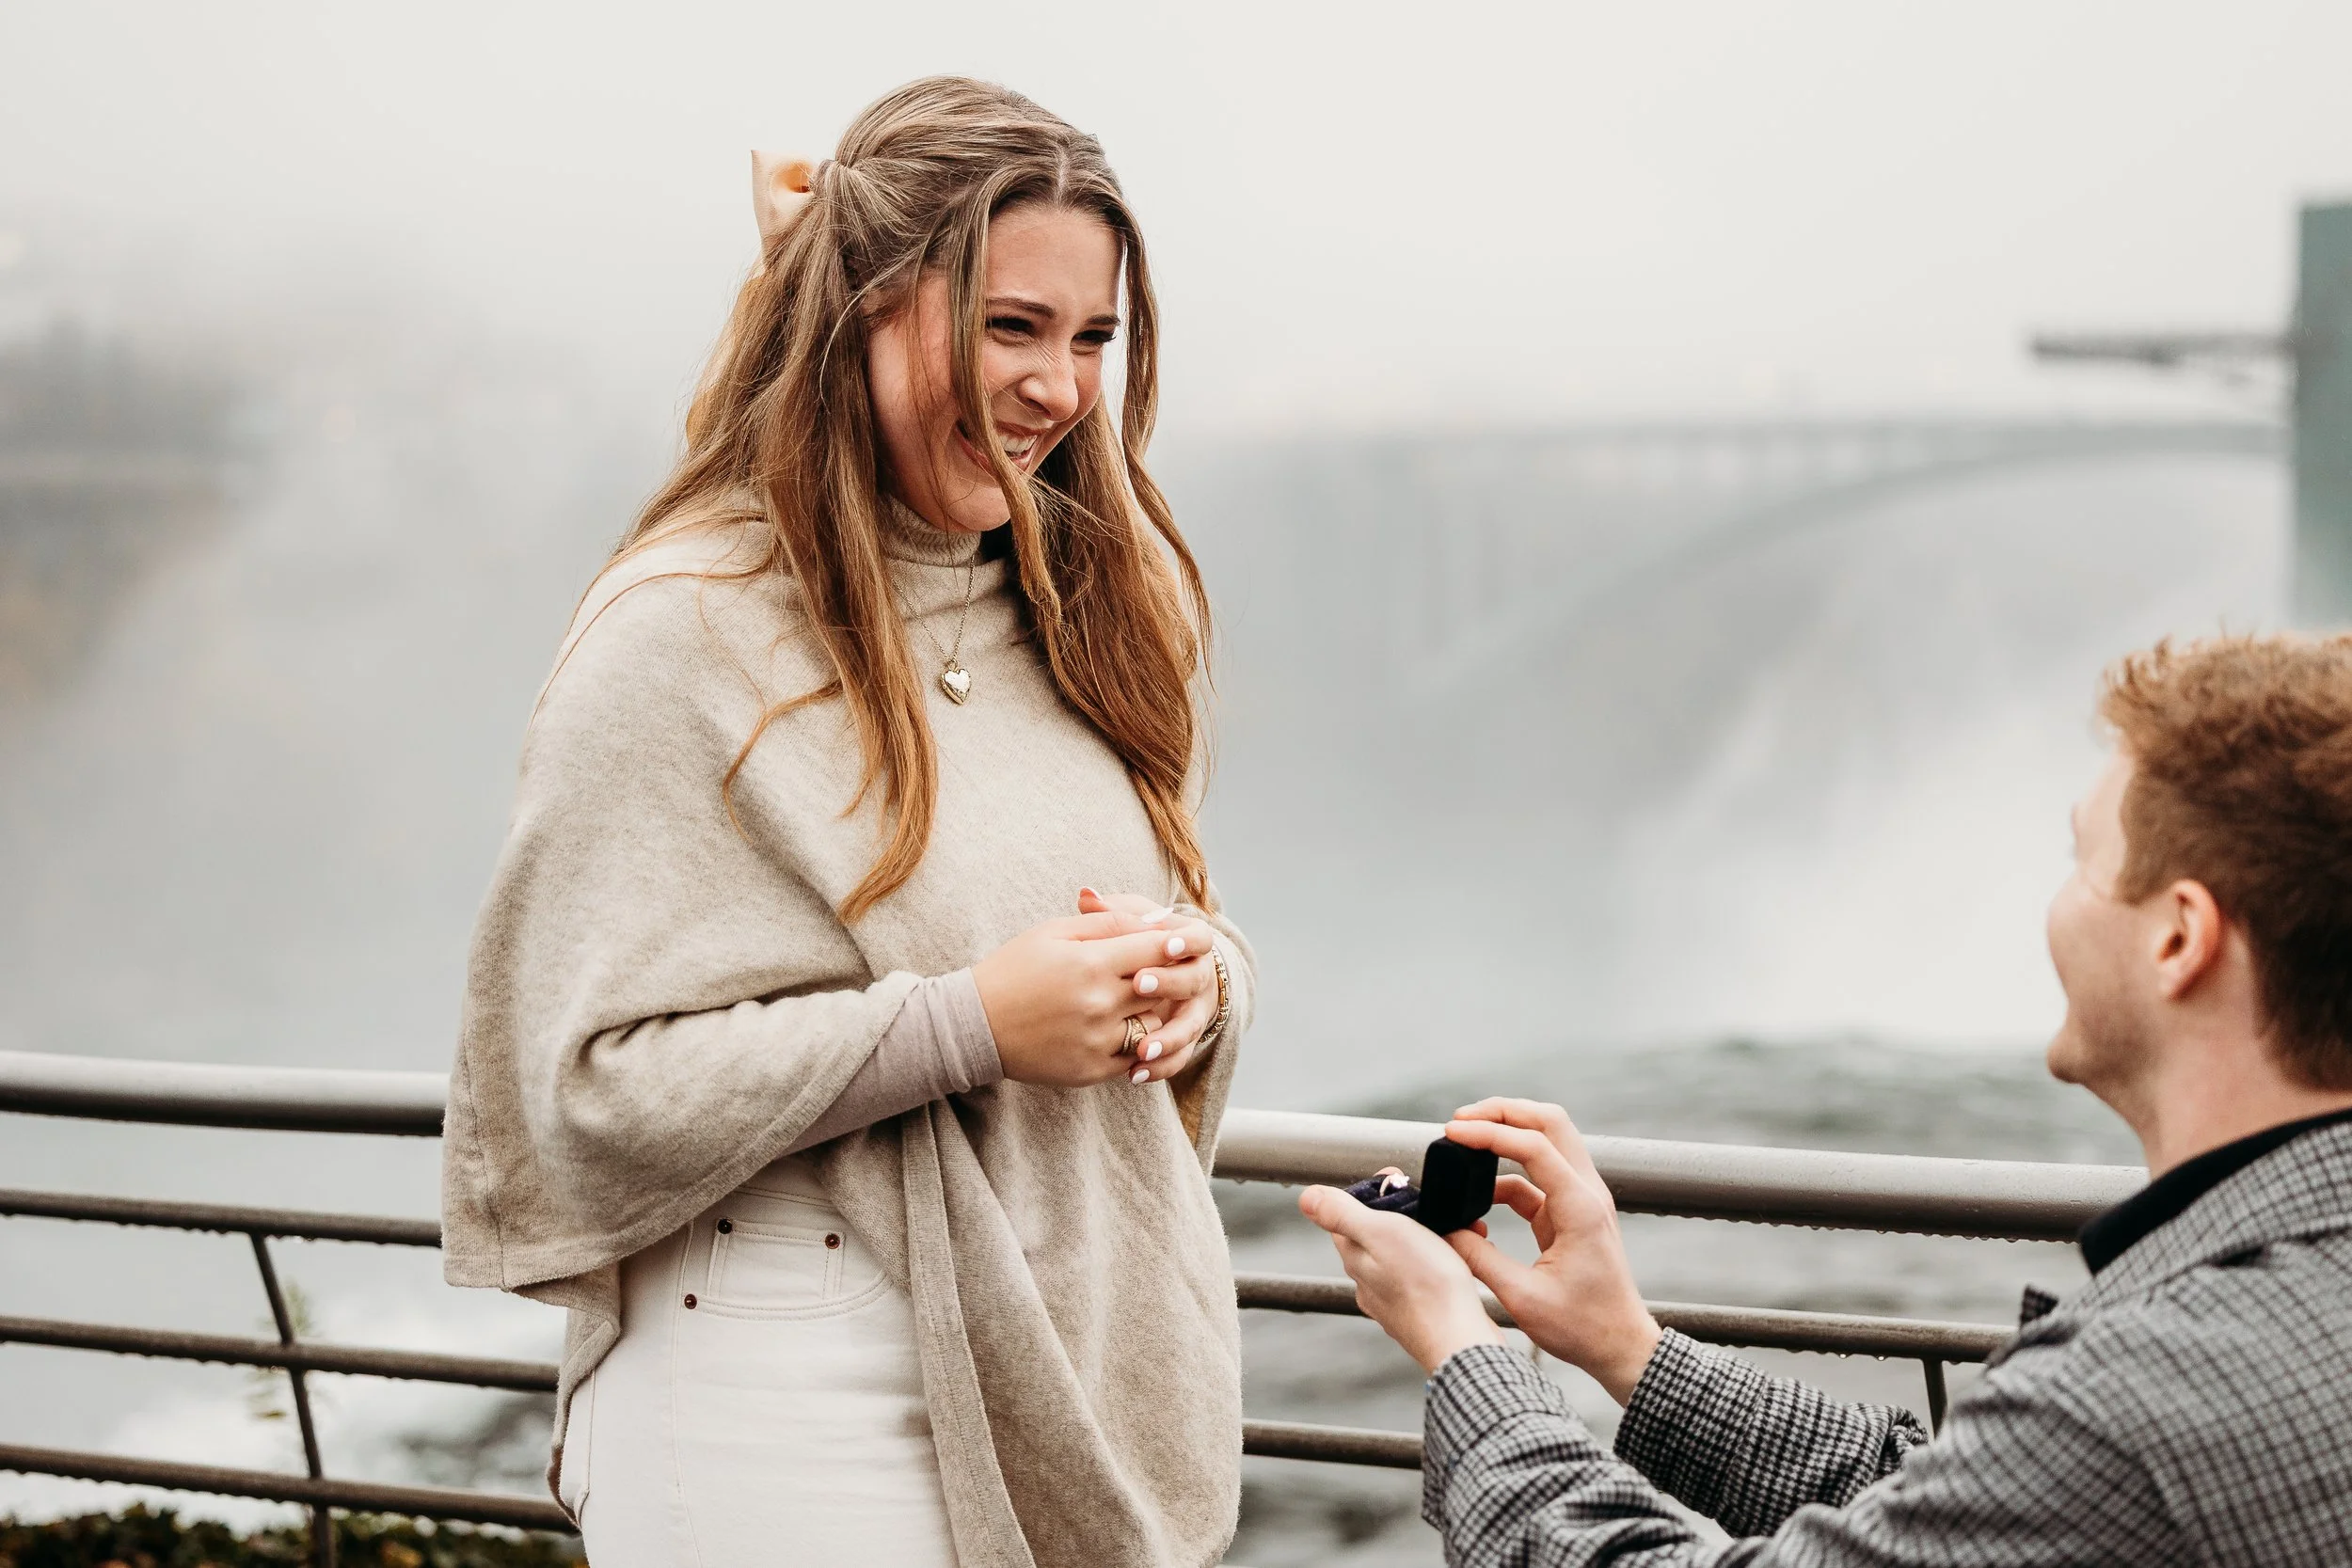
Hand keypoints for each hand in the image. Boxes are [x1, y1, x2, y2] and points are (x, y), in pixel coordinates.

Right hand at [969, 897, 1214, 1087]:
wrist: (974, 1026)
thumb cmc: (1013, 970)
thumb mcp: (1053, 932)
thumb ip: (1105, 924)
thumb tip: (1151, 920)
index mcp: (1091, 963)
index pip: (1156, 949)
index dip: (1177, 941)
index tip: (1188, 938)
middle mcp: (1099, 1004)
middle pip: (1161, 986)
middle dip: (1169, 975)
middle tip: (1171, 967)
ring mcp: (1097, 1041)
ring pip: (1154, 1024)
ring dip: (1150, 1011)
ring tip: (1136, 1000)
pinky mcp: (1092, 1070)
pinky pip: (1135, 1057)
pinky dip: (1137, 1043)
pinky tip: (1123, 1030)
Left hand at [1075, 888, 1222, 1084]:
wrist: (1143, 979)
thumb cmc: (1131, 944)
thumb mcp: (1126, 925)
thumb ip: (1111, 913)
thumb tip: (1086, 896)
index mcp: (1188, 945)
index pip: (1200, 938)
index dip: (1187, 941)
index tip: (1166, 943)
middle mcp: (1197, 978)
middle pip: (1194, 981)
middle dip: (1169, 984)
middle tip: (1139, 985)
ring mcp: (1192, 1012)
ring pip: (1190, 1028)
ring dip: (1167, 1038)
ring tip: (1141, 1049)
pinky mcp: (1182, 1041)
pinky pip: (1179, 1058)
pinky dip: (1160, 1067)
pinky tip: (1135, 1074)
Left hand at [1298, 1184, 1504, 1373]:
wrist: (1461, 1342)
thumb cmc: (1426, 1287)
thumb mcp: (1382, 1233)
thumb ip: (1342, 1213)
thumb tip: (1306, 1198)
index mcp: (1355, 1258)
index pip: (1347, 1214)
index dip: (1370, 1191)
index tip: (1398, 1180)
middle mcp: (1368, 1282)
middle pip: (1375, 1234)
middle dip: (1401, 1213)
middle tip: (1432, 1204)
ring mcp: (1393, 1301)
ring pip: (1403, 1256)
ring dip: (1426, 1237)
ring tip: (1453, 1231)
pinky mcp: (1420, 1313)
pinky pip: (1425, 1278)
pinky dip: (1440, 1262)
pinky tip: (1457, 1261)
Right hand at [1442, 1099, 1662, 1403]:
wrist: (1620, 1347)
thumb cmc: (1582, 1328)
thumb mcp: (1522, 1298)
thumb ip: (1479, 1259)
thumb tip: (1446, 1230)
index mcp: (1580, 1209)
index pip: (1534, 1147)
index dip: (1489, 1133)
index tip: (1451, 1132)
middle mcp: (1587, 1193)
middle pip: (1548, 1123)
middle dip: (1503, 1112)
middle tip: (1460, 1120)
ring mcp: (1581, 1199)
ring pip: (1547, 1140)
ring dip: (1507, 1132)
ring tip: (1464, 1140)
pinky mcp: (1571, 1212)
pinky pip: (1537, 1175)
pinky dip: (1506, 1172)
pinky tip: (1476, 1191)